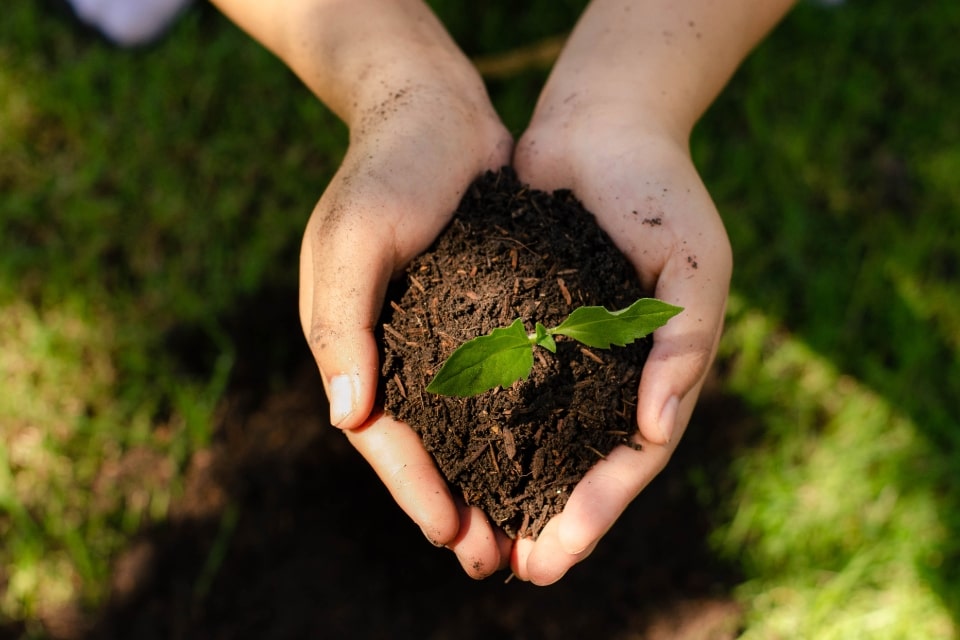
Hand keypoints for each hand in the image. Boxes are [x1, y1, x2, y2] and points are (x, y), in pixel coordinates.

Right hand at [298, 76, 513, 577]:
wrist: (435, 110)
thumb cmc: (385, 171)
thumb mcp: (350, 240)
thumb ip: (340, 324)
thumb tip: (346, 416)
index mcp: (357, 343)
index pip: (381, 435)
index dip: (412, 488)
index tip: (449, 533)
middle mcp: (399, 351)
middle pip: (425, 447)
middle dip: (453, 506)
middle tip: (490, 559)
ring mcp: (444, 338)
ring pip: (467, 428)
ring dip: (491, 480)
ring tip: (523, 530)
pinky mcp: (487, 317)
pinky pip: (501, 385)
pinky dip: (519, 428)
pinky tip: (550, 456)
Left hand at [509, 108, 731, 584]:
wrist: (600, 125)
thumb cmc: (659, 193)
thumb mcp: (694, 266)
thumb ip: (684, 346)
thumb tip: (655, 433)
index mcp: (653, 372)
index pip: (629, 462)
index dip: (596, 513)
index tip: (554, 555)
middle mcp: (604, 373)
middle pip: (578, 465)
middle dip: (549, 522)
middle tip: (511, 569)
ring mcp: (558, 352)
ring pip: (532, 437)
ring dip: (507, 489)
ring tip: (471, 536)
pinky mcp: (513, 322)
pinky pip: (493, 383)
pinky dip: (475, 426)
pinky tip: (445, 457)